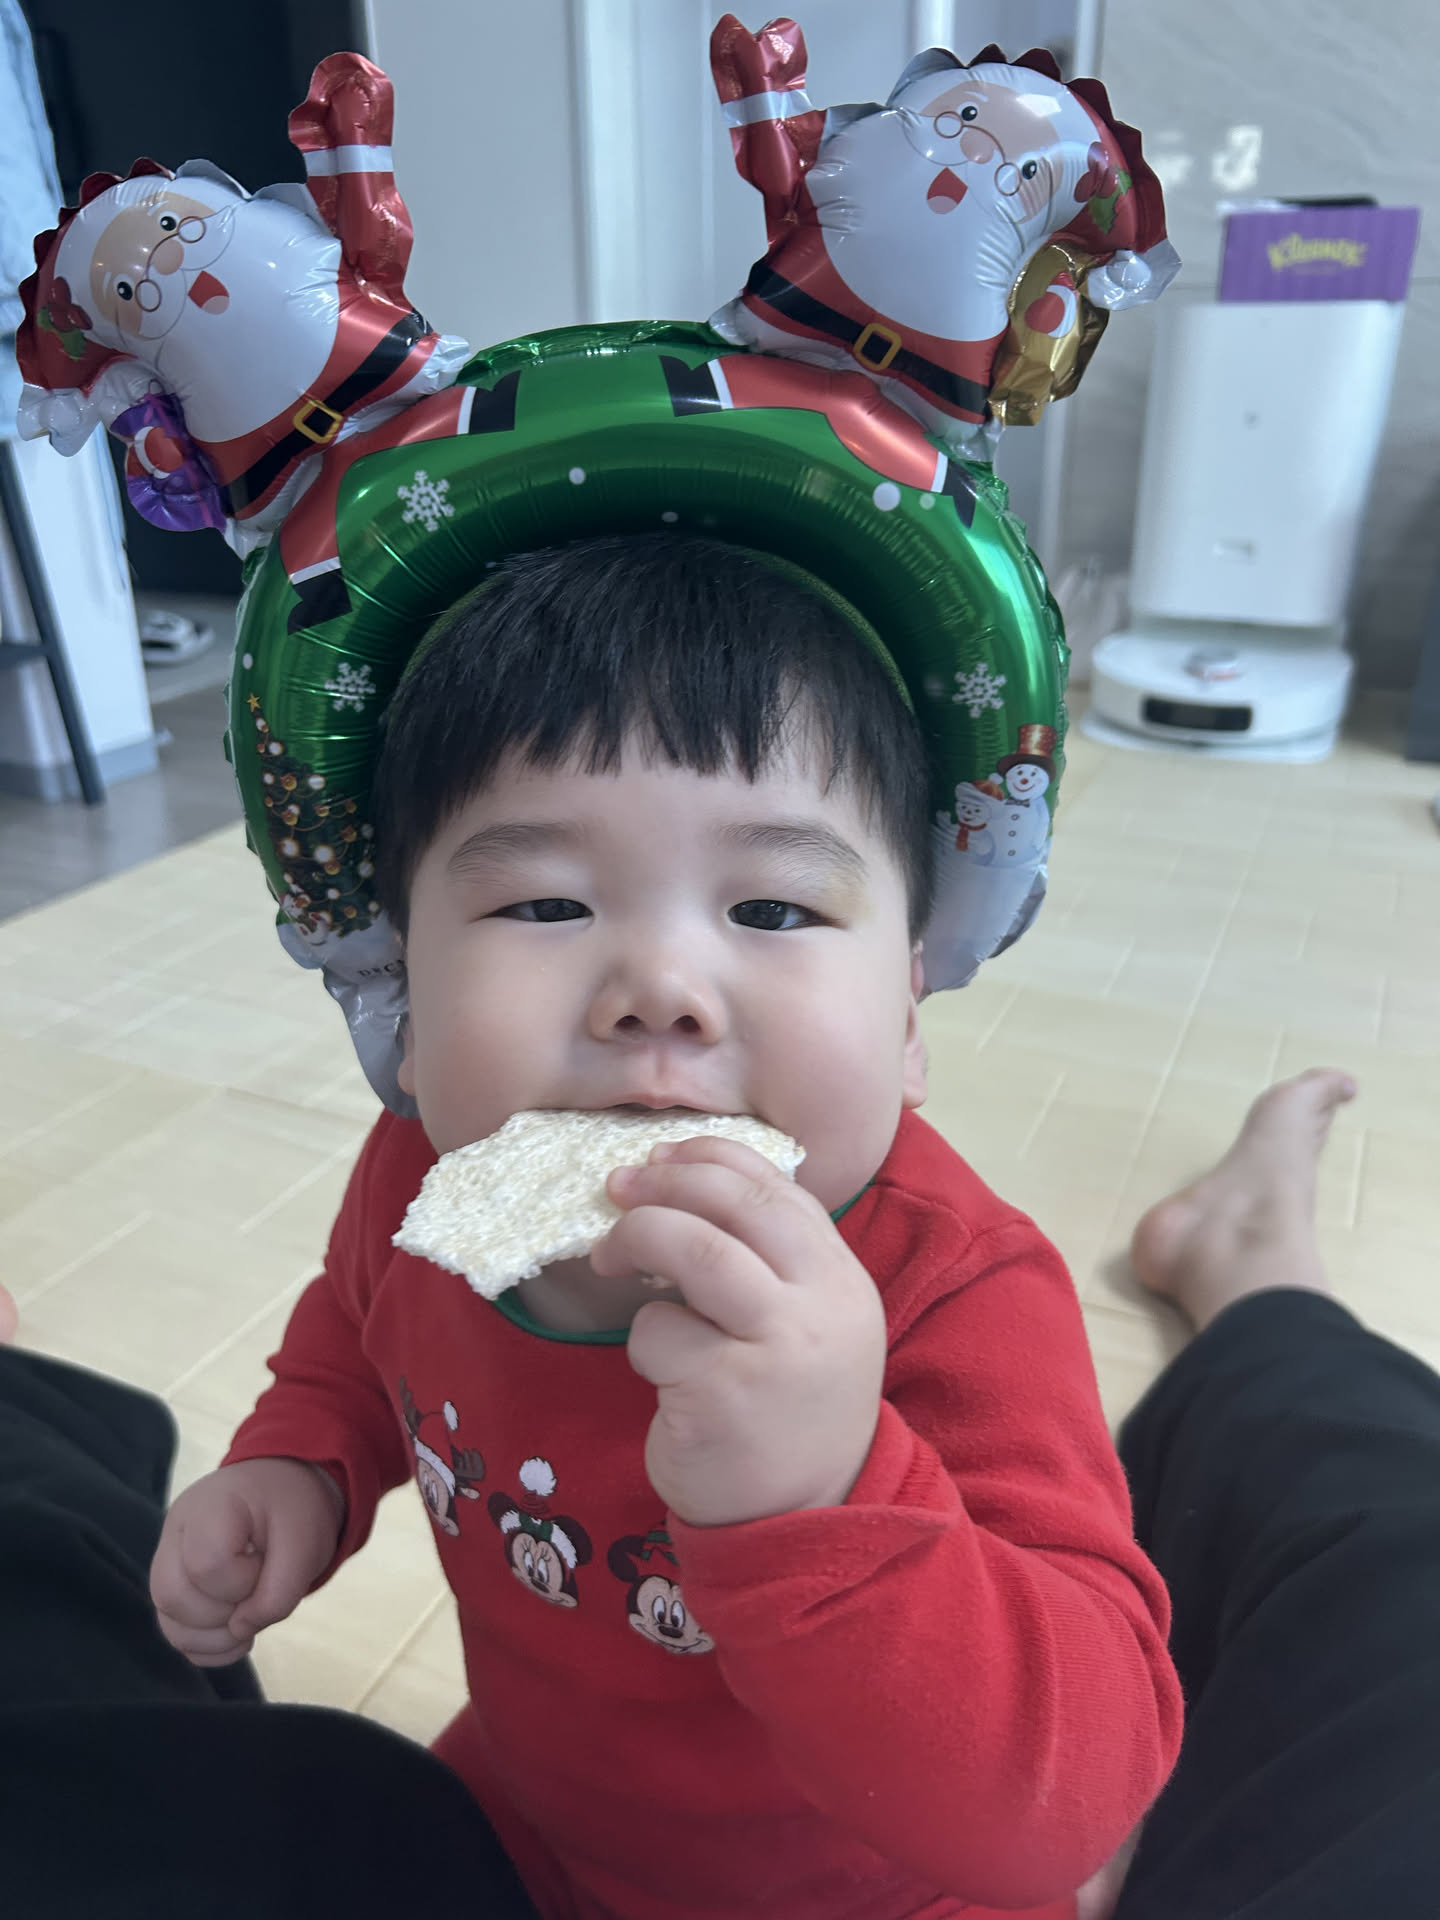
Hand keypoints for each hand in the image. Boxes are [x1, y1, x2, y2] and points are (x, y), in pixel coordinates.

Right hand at [150, 1457, 344, 1666]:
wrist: (281, 1493)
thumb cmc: (293, 1511)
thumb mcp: (306, 1543)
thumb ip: (279, 1591)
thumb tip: (239, 1630)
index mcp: (210, 1505)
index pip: (206, 1565)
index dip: (241, 1583)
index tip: (266, 1563)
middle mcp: (176, 1530)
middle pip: (172, 1596)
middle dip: (222, 1613)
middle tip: (257, 1591)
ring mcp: (167, 1559)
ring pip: (167, 1620)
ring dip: (214, 1636)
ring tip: (250, 1618)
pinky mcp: (172, 1585)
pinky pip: (175, 1632)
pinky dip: (207, 1645)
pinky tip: (237, 1630)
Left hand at [593, 1138, 885, 1527]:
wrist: (805, 1519)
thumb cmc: (787, 1410)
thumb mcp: (808, 1325)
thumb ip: (772, 1262)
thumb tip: (681, 1183)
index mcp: (842, 1280)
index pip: (778, 1189)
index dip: (712, 1160)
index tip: (663, 1158)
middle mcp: (821, 1305)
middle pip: (735, 1205)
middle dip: (665, 1184)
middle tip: (618, 1189)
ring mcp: (775, 1348)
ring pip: (694, 1249)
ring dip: (636, 1239)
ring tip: (609, 1258)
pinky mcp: (723, 1392)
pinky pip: (658, 1332)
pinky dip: (643, 1338)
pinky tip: (660, 1369)